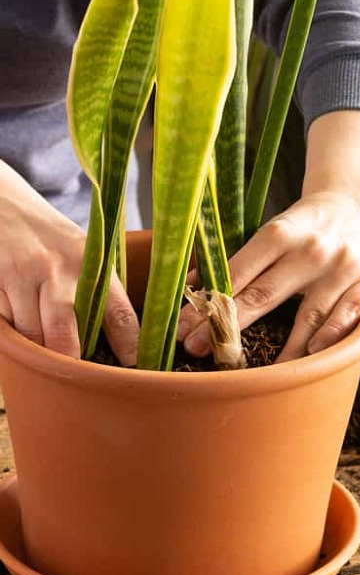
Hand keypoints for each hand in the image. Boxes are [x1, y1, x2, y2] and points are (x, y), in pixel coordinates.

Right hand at [0, 163, 138, 364]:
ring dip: (37, 345)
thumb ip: (97, 290)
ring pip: (32, 336)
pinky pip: (7, 324)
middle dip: (69, 361)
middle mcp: (61, 270)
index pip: (120, 313)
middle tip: (74, 371)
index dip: (130, 345)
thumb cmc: (47, 235)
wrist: (2, 202)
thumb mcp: (82, 252)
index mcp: (93, 265)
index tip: (132, 367)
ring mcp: (26, 275)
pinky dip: (12, 328)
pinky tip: (17, 311)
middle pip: (66, 337)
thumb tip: (116, 342)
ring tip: (42, 338)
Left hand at [178, 110, 359, 361]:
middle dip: (228, 327)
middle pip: (264, 295)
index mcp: (281, 233)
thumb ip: (241, 259)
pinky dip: (328, 339)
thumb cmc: (307, 224)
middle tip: (197, 351)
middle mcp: (312, 250)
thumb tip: (193, 285)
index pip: (239, 272)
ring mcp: (344, 267)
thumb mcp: (274, 229)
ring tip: (258, 377)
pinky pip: (347, 318)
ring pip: (307, 318)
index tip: (182, 327)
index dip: (209, 302)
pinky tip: (311, 356)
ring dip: (281, 350)